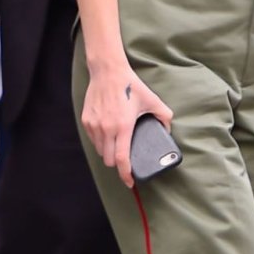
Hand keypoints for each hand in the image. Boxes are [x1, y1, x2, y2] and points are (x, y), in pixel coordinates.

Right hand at [81, 59, 172, 188]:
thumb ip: (164, 116)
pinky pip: (93, 140)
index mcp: (123, 126)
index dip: (126, 175)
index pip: (122, 159)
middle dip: (118, 164)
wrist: (108, 71)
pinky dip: (101, 143)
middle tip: (126, 160)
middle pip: (109, 160)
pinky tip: (108, 136)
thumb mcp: (152, 99)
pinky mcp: (86, 120)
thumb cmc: (130, 85)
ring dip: (109, 154)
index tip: (130, 182)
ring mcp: (94, 125)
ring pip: (100, 152)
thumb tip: (167, 128)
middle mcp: (106, 128)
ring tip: (117, 147)